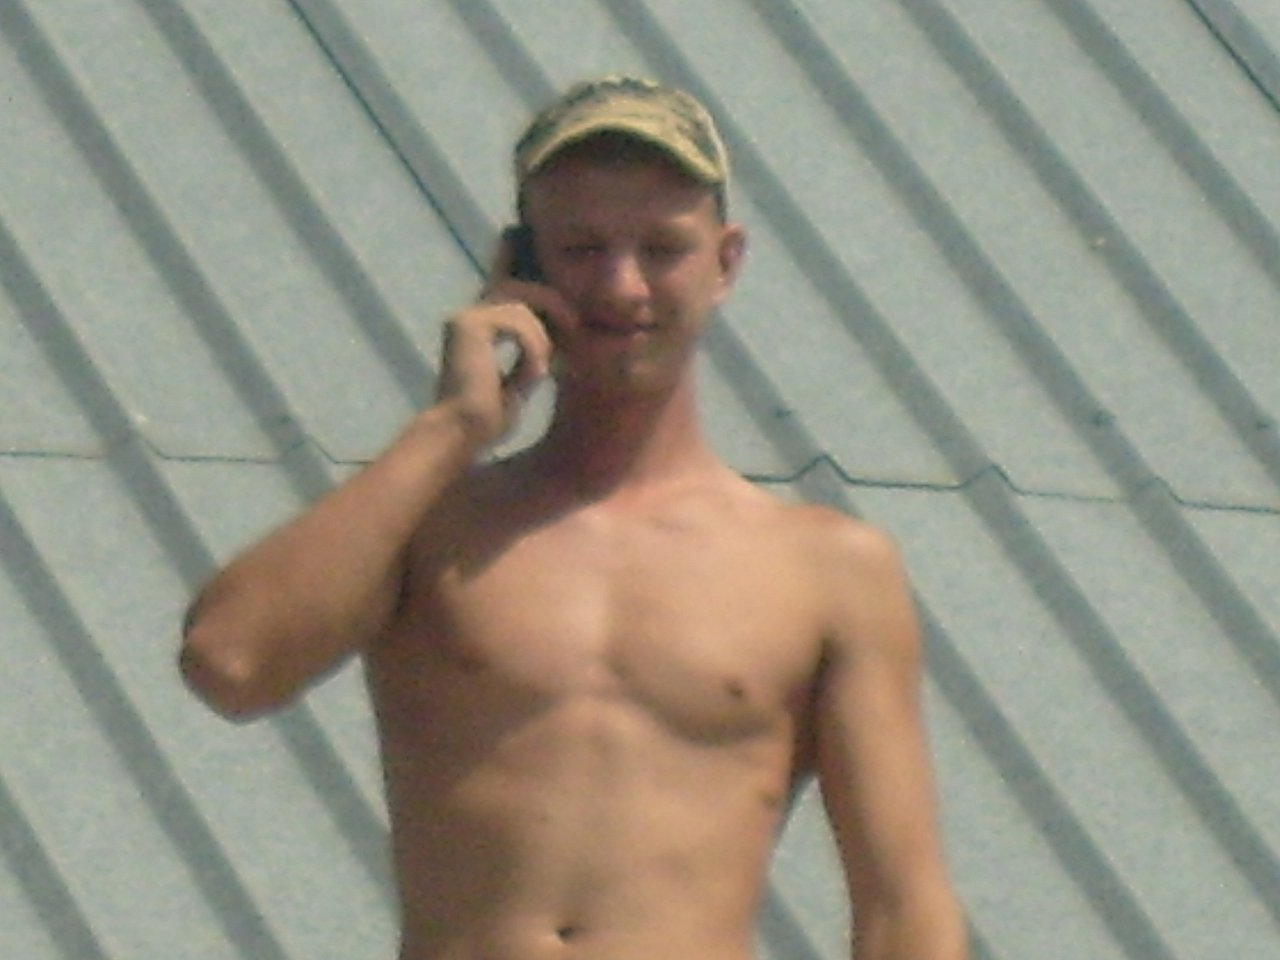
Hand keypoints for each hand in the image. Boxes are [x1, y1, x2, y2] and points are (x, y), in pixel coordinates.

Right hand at [434, 233, 569, 444]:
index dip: (509, 255)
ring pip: (525, 303)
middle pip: (521, 287)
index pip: (500, 281)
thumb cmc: (487, 418)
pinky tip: (532, 373)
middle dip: (554, 305)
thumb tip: (550, 345)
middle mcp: (467, 316)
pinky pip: (520, 320)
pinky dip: (534, 347)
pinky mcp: (470, 324)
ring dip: (544, 335)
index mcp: (476, 328)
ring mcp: (466, 317)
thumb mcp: (518, 381)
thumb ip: (530, 357)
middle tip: (576, 328)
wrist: (464, 431)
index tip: (517, 237)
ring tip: (547, 366)